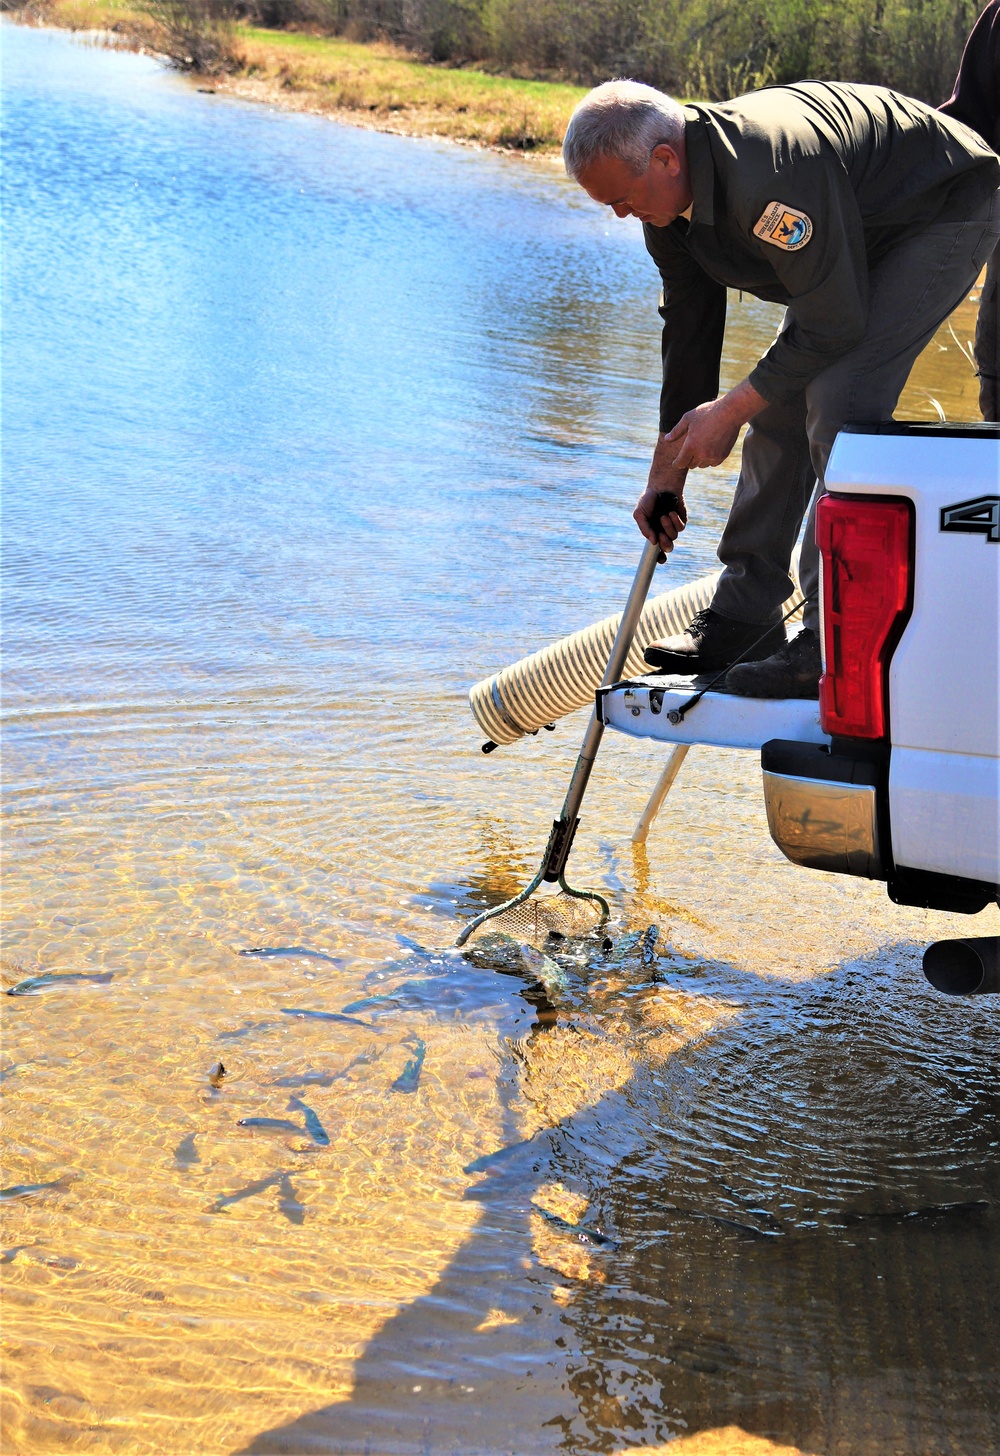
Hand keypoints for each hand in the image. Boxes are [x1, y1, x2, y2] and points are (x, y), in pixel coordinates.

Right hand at [633, 437, 687, 558]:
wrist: (661, 485)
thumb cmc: (648, 499)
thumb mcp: (640, 514)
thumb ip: (644, 528)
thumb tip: (653, 542)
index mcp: (652, 533)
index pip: (656, 550)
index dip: (659, 557)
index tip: (661, 560)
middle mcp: (663, 532)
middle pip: (668, 547)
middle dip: (665, 544)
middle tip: (661, 536)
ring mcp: (673, 527)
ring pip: (674, 536)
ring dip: (668, 527)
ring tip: (663, 516)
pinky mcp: (682, 520)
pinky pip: (681, 527)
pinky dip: (676, 521)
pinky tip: (671, 513)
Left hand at [666, 379, 768, 469]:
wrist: (730, 412)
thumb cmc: (707, 413)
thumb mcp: (688, 418)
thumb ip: (676, 431)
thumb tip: (666, 439)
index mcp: (691, 446)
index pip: (680, 463)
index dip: (676, 463)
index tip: (676, 463)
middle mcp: (701, 454)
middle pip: (691, 465)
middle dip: (688, 460)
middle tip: (689, 451)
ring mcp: (713, 456)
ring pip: (702, 465)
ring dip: (699, 460)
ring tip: (700, 448)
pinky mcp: (722, 456)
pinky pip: (713, 463)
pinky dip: (710, 460)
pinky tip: (710, 450)